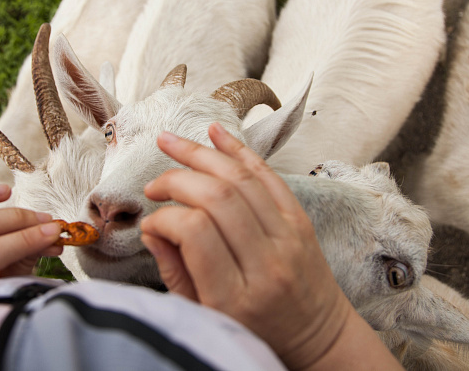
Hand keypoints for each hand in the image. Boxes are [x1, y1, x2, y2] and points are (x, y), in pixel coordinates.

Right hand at [141, 123, 398, 369]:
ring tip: (169, 143)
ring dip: (200, 153)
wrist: (317, 336)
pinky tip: (213, 133)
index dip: (164, 217)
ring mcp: (288, 236)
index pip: (194, 231)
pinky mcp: (300, 220)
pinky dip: (238, 149)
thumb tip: (152, 228)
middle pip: (218, 197)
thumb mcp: (205, 315)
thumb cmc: (256, 332)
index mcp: (236, 295)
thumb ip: (175, 272)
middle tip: (154, 186)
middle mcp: (267, 262)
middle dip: (177, 179)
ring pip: (242, 177)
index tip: (152, 222)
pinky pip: (268, 174)